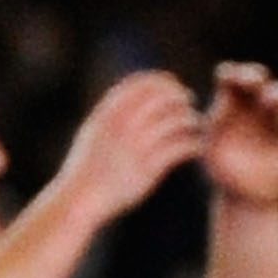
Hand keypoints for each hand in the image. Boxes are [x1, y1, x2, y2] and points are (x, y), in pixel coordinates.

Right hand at [57, 70, 206, 226]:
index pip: (142, 83)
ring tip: (196, 123)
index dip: (162, 80)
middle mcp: (123, 125)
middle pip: (162, 97)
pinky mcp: (148, 169)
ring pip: (175, 121)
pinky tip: (197, 146)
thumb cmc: (88, 165)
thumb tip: (128, 96)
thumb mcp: (93, 131)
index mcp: (109, 112)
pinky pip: (179, 148)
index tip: (173, 84)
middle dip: (180, 95)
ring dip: (190, 119)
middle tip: (189, 101)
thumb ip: (111, 113)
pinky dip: (192, 144)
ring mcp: (136, 147)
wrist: (81, 197)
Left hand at [198, 61, 277, 204]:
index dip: (231, 74)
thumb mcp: (212, 150)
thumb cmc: (225, 173)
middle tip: (252, 82)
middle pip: (257, 77)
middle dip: (255, 75)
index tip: (230, 80)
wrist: (248, 197)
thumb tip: (223, 102)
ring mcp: (275, 116)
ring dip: (277, 93)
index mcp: (230, 104)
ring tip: (270, 103)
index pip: (230, 77)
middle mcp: (253, 105)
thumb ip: (215, 127)